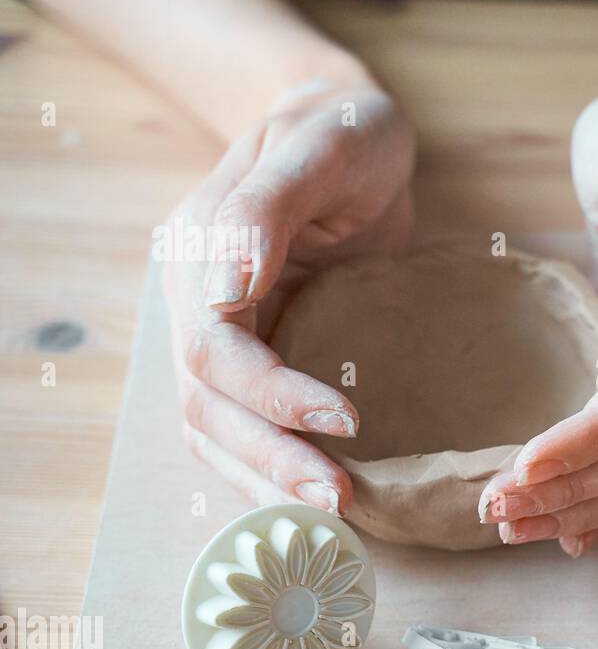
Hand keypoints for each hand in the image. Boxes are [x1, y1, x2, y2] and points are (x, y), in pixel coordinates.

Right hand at [162, 76, 415, 512]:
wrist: (346, 131)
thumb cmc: (340, 131)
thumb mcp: (317, 147)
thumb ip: (268, 207)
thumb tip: (228, 283)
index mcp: (200, 252)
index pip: (214, 349)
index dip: (271, 395)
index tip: (347, 418)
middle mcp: (199, 300)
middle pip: (208, 404)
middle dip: (269, 459)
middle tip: (339, 503)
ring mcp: (224, 330)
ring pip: (216, 428)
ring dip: (267, 479)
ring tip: (331, 517)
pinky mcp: (261, 349)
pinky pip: (246, 423)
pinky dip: (273, 465)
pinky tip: (313, 496)